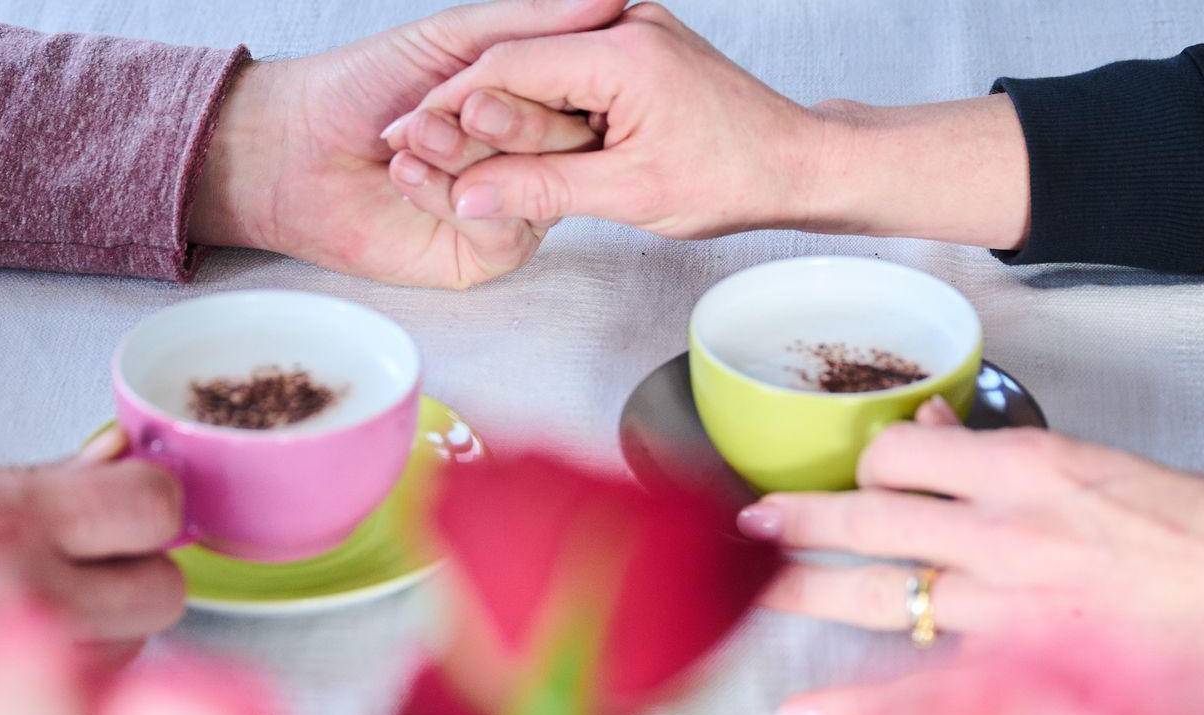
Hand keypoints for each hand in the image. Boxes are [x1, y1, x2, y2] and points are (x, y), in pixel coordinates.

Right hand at [0, 456, 184, 714]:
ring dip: (109, 629)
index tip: (126, 505)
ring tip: (28, 614)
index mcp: (1, 520)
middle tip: (90, 564)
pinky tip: (13, 661)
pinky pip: (95, 699)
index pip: (152, 504)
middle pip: (166, 587)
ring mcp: (27, 677)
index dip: (150, 502)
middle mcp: (27, 598)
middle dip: (140, 571)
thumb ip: (26, 475)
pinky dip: (79, 679)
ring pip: (137, 648)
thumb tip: (114, 459)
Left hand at [186, 0, 625, 288]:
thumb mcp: (450, 37)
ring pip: (532, 188)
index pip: (576, 95)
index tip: (504, 70)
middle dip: (501, 123)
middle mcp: (528, 157)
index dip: (548, 81)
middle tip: (456, 108)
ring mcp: (511, 205)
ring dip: (463, 156)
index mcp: (529, 103)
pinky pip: (501, 229)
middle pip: (562, 146)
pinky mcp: (484, 252)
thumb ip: (528, 21)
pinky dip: (450, 197)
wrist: (292, 148)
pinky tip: (405, 174)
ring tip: (410, 137)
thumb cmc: (361, 86)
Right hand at [387, 3, 822, 238]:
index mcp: (625, 52)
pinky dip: (532, 105)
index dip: (449, 106)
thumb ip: (540, 190)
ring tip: (446, 147)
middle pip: (517, 61)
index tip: (406, 137)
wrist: (797, 161)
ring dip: (494, 108)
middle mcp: (626, 25)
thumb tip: (466, 199)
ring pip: (538, 67)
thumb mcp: (630, 194)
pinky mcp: (635, 50)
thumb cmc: (735, 175)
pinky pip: (566, 72)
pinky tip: (501, 137)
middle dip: (461, 107)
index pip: (509, 67)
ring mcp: (632, 32)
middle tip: (410, 145)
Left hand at [736, 401, 1203, 696]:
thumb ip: (999, 448)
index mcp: (1025, 466)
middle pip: (870, 518)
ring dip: (804, 588)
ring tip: (751, 583)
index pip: (903, 452)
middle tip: (752, 518)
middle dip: (799, 518)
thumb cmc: (1195, 523)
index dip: (869, 459)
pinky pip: (922, 690)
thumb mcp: (1093, 458)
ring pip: (879, 594)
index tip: (860, 471)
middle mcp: (1003, 531)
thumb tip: (928, 424)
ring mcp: (1009, 604)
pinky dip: (855, 706)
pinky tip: (800, 714)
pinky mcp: (1024, 666)